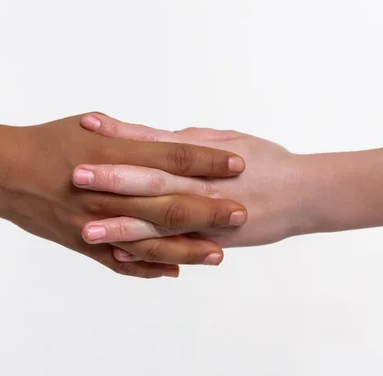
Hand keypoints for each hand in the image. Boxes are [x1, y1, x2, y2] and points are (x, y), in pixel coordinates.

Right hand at [0, 114, 247, 277]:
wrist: (3, 172)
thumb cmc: (47, 141)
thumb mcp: (89, 125)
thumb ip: (129, 134)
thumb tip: (164, 138)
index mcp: (113, 155)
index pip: (171, 158)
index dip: (207, 162)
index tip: (238, 164)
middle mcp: (108, 192)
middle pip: (168, 203)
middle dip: (209, 210)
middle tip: (241, 214)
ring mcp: (96, 223)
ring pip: (151, 242)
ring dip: (187, 249)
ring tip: (218, 253)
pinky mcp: (83, 244)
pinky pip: (121, 262)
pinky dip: (149, 268)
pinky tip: (175, 271)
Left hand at [74, 113, 312, 261]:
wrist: (306, 195)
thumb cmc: (267, 160)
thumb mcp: (228, 139)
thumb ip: (186, 142)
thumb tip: (149, 139)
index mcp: (208, 158)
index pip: (158, 146)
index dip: (123, 137)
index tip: (89, 127)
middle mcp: (207, 188)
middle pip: (156, 183)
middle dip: (115, 180)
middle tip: (76, 176)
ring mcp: (211, 219)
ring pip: (161, 225)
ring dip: (122, 226)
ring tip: (86, 229)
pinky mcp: (215, 242)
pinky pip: (176, 250)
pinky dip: (147, 253)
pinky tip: (118, 255)